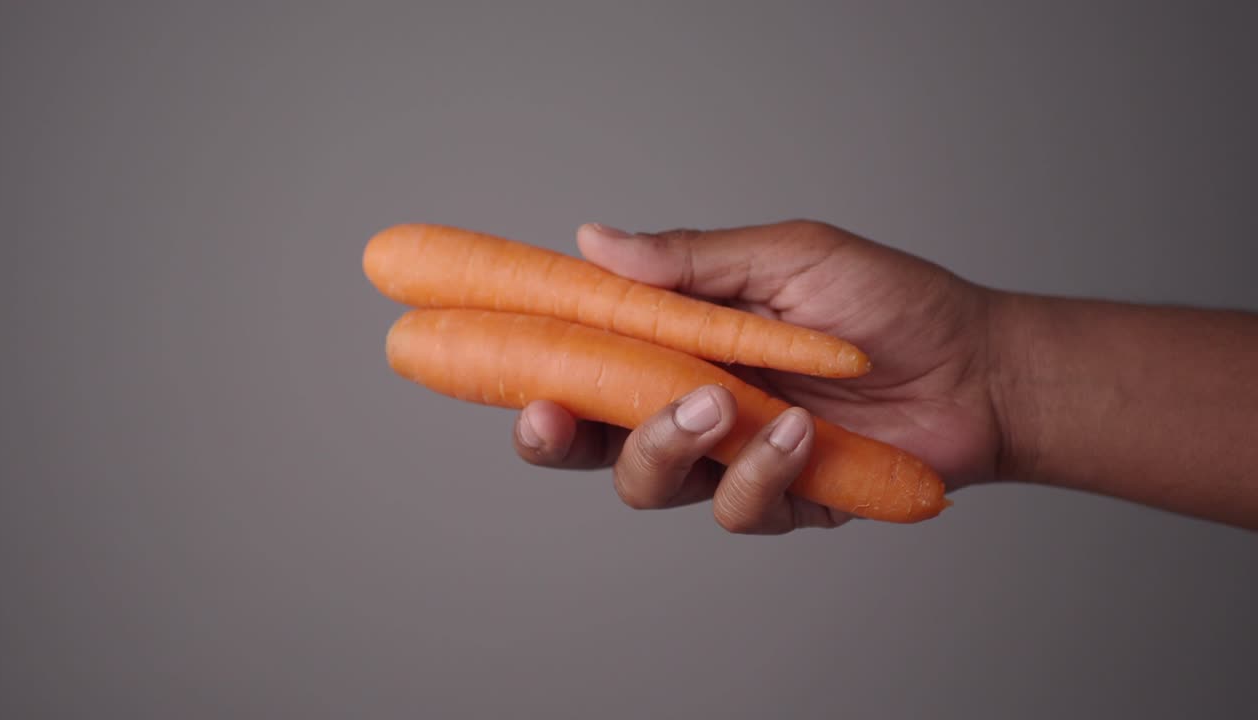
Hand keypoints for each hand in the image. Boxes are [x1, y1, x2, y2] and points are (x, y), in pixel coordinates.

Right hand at [512, 220, 1002, 532]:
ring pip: (647, 481)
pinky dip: (758, 474)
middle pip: (589, 435)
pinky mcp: (779, 501)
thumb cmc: (886, 303)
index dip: (528, 355)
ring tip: (720, 404)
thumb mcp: (787, 258)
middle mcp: (691, 401)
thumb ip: (691, 261)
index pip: (583, 352)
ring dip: (666, 445)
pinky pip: (735, 509)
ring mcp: (730, 456)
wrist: (980, 368)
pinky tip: (798, 435)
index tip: (484, 347)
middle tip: (545, 415)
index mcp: (678, 339)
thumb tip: (592, 240)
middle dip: (553, 434)